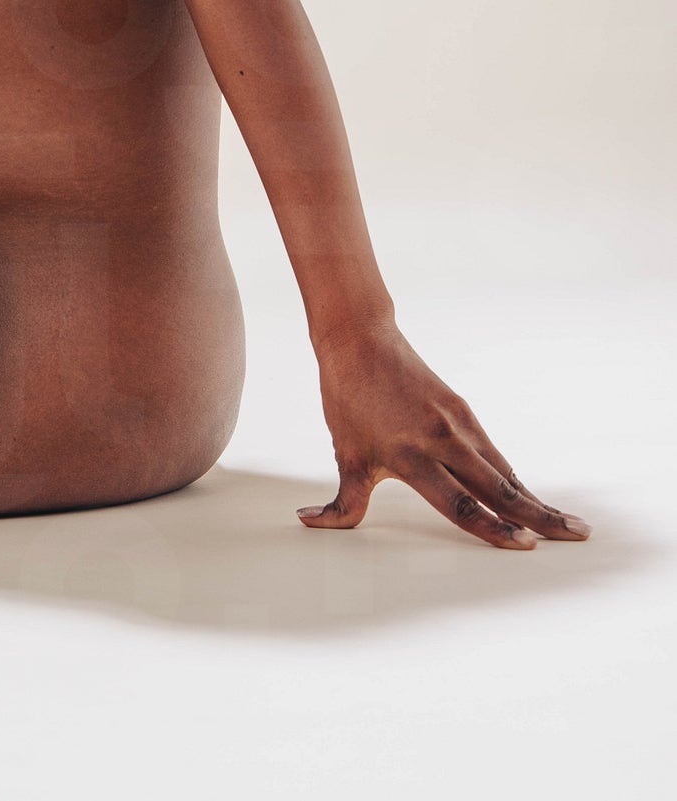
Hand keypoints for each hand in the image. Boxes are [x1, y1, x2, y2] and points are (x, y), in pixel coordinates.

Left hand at [301, 321, 590, 549]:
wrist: (360, 338)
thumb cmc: (348, 398)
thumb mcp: (345, 453)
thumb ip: (342, 502)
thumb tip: (309, 524)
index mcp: (412, 455)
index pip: (459, 503)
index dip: (493, 528)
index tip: (526, 545)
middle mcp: (442, 440)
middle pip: (498, 488)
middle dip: (539, 516)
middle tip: (576, 535)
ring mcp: (457, 423)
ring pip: (502, 471)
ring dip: (534, 498)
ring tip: (567, 523)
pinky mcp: (461, 410)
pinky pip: (492, 453)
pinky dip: (512, 478)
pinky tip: (527, 496)